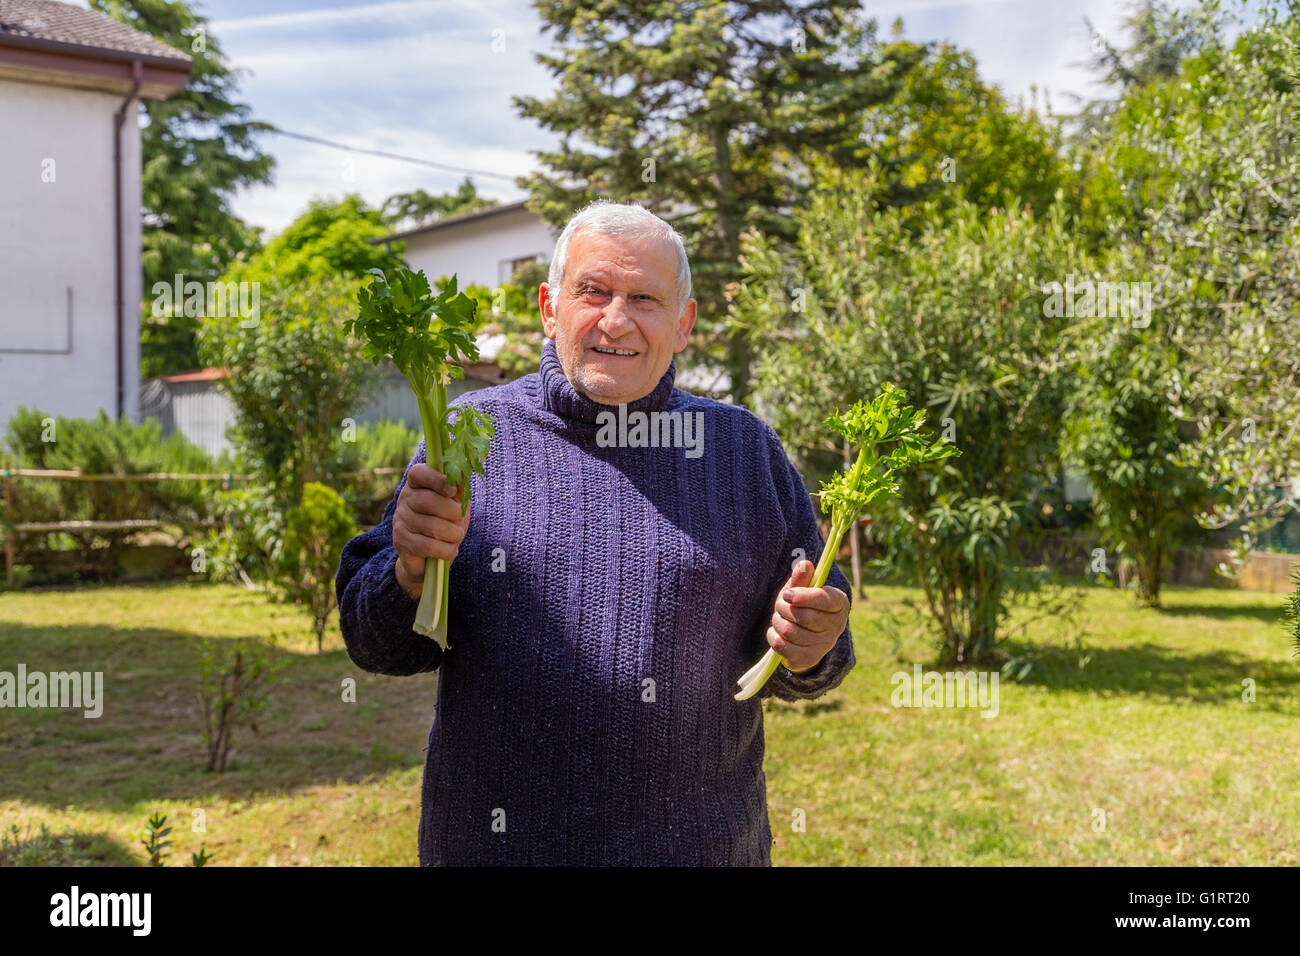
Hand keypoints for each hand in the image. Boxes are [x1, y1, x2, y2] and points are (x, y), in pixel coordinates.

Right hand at [392, 464, 469, 599]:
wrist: (429, 555)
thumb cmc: (445, 522)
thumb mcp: (455, 502)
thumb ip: (458, 488)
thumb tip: (462, 471)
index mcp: (417, 484)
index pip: (419, 473)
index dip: (436, 479)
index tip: (453, 490)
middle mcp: (404, 500)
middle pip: (428, 501)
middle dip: (452, 512)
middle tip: (460, 520)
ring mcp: (401, 521)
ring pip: (432, 526)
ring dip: (453, 534)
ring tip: (456, 536)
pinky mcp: (402, 542)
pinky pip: (428, 546)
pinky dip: (446, 549)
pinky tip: (450, 549)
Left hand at [766, 560, 848, 673]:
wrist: (805, 637)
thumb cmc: (804, 605)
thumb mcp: (803, 589)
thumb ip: (802, 578)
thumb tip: (804, 564)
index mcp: (840, 604)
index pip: (824, 599)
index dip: (803, 596)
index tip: (787, 594)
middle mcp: (837, 626)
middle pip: (803, 616)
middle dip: (784, 608)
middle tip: (780, 604)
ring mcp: (824, 645)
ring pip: (790, 631)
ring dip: (777, 621)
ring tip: (779, 617)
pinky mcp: (808, 659)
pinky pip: (782, 646)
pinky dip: (773, 636)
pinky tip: (776, 631)